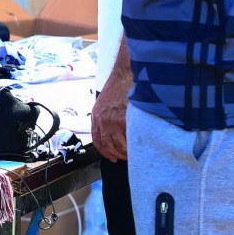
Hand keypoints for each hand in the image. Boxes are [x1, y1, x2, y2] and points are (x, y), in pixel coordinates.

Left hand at [91, 43, 131, 162]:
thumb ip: (106, 116)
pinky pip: (128, 139)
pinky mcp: (123, 120)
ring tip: (131, 154)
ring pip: (117, 145)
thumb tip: (112, 130)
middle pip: (107, 145)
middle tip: (123, 158)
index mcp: (96, 116)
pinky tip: (137, 146)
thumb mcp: (105, 102)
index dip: (104, 151)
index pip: (97, 139)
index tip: (110, 157)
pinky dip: (132, 145)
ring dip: (124, 152)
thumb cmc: (117, 87)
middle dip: (115, 154)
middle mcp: (102, 120)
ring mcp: (112, 121)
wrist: (124, 76)